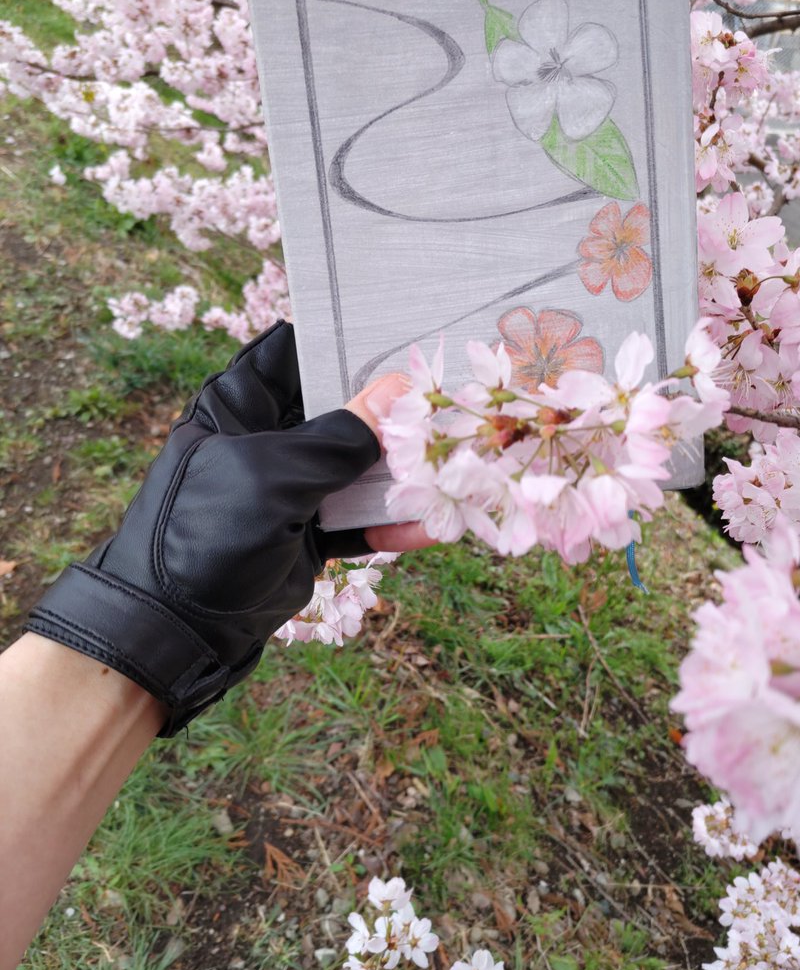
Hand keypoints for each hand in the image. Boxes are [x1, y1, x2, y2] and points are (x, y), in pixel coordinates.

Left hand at [24, 320, 429, 734]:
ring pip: (357, 467)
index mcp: (241, 402)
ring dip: (403, 471)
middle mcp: (268, 437)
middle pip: (341, 408)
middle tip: (451, 405)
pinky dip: (390, 524)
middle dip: (393, 410)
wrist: (174, 631)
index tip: (407, 339)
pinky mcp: (306, 533)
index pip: (298, 350)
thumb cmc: (206, 534)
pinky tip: (431, 527)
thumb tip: (400, 391)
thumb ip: (340, 437)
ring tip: (455, 468)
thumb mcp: (274, 476)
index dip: (347, 341)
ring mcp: (289, 487)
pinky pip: (357, 520)